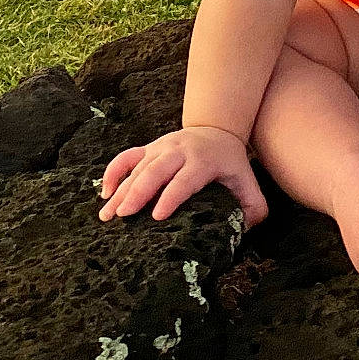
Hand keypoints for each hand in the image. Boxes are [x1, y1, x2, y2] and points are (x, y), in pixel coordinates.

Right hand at [97, 125, 269, 225]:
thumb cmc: (230, 162)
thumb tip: (245, 230)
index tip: (157, 216)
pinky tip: (105, 193)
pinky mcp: (148, 148)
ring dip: (121, 189)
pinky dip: (113, 171)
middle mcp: (178, 152)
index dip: (171, 197)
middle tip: (123, 216)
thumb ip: (253, 207)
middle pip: (155, 171)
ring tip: (107, 214)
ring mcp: (160, 148)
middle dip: (138, 193)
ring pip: (137, 166)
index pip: (185, 180)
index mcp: (202, 161)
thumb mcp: (247, 181)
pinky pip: (126, 157)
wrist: (216, 129)